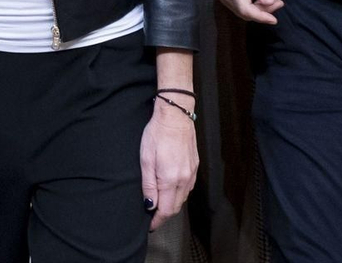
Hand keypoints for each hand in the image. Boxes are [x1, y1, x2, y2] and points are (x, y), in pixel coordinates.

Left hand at [140, 100, 197, 230]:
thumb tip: (149, 205)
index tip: (150, 225)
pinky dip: (179, 194)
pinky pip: (188, 187)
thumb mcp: (145, 160)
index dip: (157, 220)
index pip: (166, 210)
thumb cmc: (157, 134)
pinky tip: (170, 189)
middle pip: (176, 207)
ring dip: (171, 204)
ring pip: (183, 198)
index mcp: (171, 179)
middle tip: (152, 217)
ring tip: (159, 203)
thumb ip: (148, 185)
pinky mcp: (195, 166)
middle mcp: (184, 179)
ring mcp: (192, 173)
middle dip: (164, 215)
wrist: (175, 115)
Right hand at [218, 0, 284, 23]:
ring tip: (274, 0)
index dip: (260, 17)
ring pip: (243, 12)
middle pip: (245, 13)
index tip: (274, 20)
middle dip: (263, 12)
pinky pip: (241, 8)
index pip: (245, 9)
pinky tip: (264, 0)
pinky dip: (254, 7)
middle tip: (278, 3)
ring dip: (260, 10)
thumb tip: (269, 3)